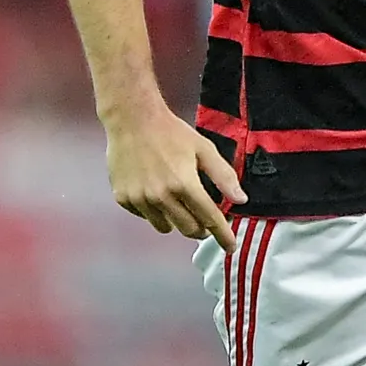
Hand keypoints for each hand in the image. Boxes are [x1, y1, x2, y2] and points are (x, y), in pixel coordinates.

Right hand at [103, 98, 243, 248]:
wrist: (131, 119)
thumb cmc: (170, 132)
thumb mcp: (203, 149)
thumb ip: (223, 176)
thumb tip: (241, 200)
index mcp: (184, 183)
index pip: (210, 219)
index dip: (223, 235)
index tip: (230, 247)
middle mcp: (161, 196)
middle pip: (189, 230)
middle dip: (201, 229)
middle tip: (204, 220)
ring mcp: (140, 199)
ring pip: (165, 227)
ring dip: (176, 220)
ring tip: (176, 201)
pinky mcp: (124, 198)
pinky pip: (145, 217)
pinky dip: (153, 211)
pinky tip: (154, 191)